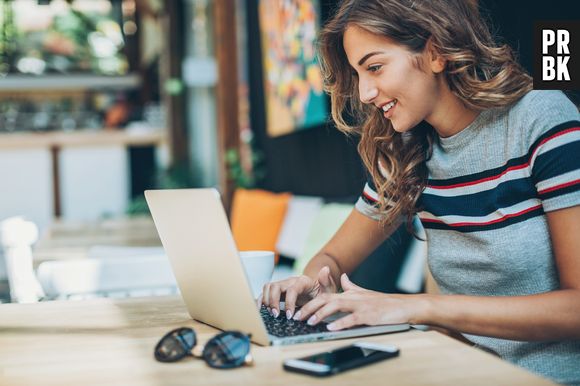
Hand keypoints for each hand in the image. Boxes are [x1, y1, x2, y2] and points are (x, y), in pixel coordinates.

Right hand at [259, 266, 337, 318]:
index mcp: (302, 281)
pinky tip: (261, 310)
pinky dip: (261, 300)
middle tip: (277, 315)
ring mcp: (283, 285)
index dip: (289, 302)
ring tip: (272, 314)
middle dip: (273, 301)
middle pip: (275, 286)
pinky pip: (265, 292)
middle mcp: (290, 281)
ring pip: (268, 287)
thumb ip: (327, 281)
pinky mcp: (278, 291)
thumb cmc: (323, 292)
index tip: (291, 316)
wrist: (318, 291)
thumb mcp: (329, 289)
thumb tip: (325, 269)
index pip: (291, 289)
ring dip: (266, 300)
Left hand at [295, 273, 417, 330]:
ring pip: (336, 306)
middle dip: (309, 308)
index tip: (298, 310)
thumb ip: (351, 286)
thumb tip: (342, 277)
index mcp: (349, 294)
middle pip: (326, 299)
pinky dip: (340, 323)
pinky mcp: (369, 315)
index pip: (325, 296)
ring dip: (321, 314)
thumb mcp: (364, 293)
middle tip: (297, 316)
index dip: (310, 302)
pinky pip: (352, 319)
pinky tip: (331, 327)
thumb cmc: (384, 302)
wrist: (403, 306)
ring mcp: (360, 306)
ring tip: (309, 321)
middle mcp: (352, 297)